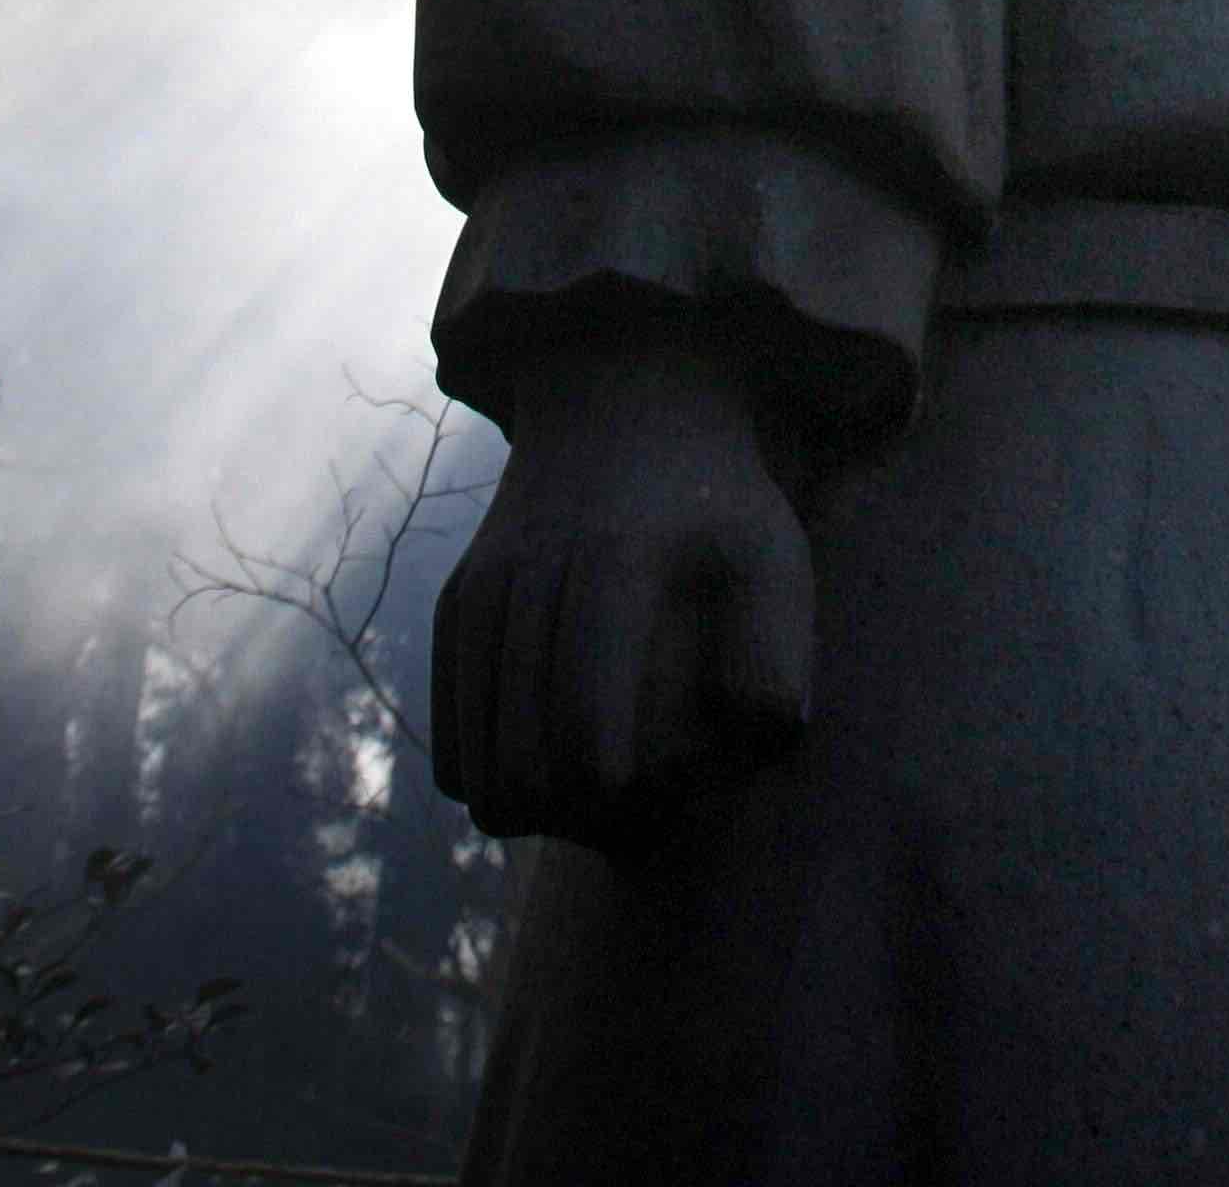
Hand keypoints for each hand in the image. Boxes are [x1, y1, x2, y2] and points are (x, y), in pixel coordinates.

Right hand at [429, 319, 815, 840]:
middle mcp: (528, 574)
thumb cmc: (719, 506)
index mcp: (613, 562)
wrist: (628, 408)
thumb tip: (760, 743)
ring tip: (594, 805)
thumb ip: (779, 655)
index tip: (654, 806)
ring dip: (528, 808)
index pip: (580, 720)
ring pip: (471, 767)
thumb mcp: (774, 559)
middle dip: (568, 820)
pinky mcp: (456, 606)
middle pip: (515, 763)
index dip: (608, 797)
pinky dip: (491, 779)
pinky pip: (449, 743)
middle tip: (628, 819)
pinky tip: (551, 770)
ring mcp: (480, 589)